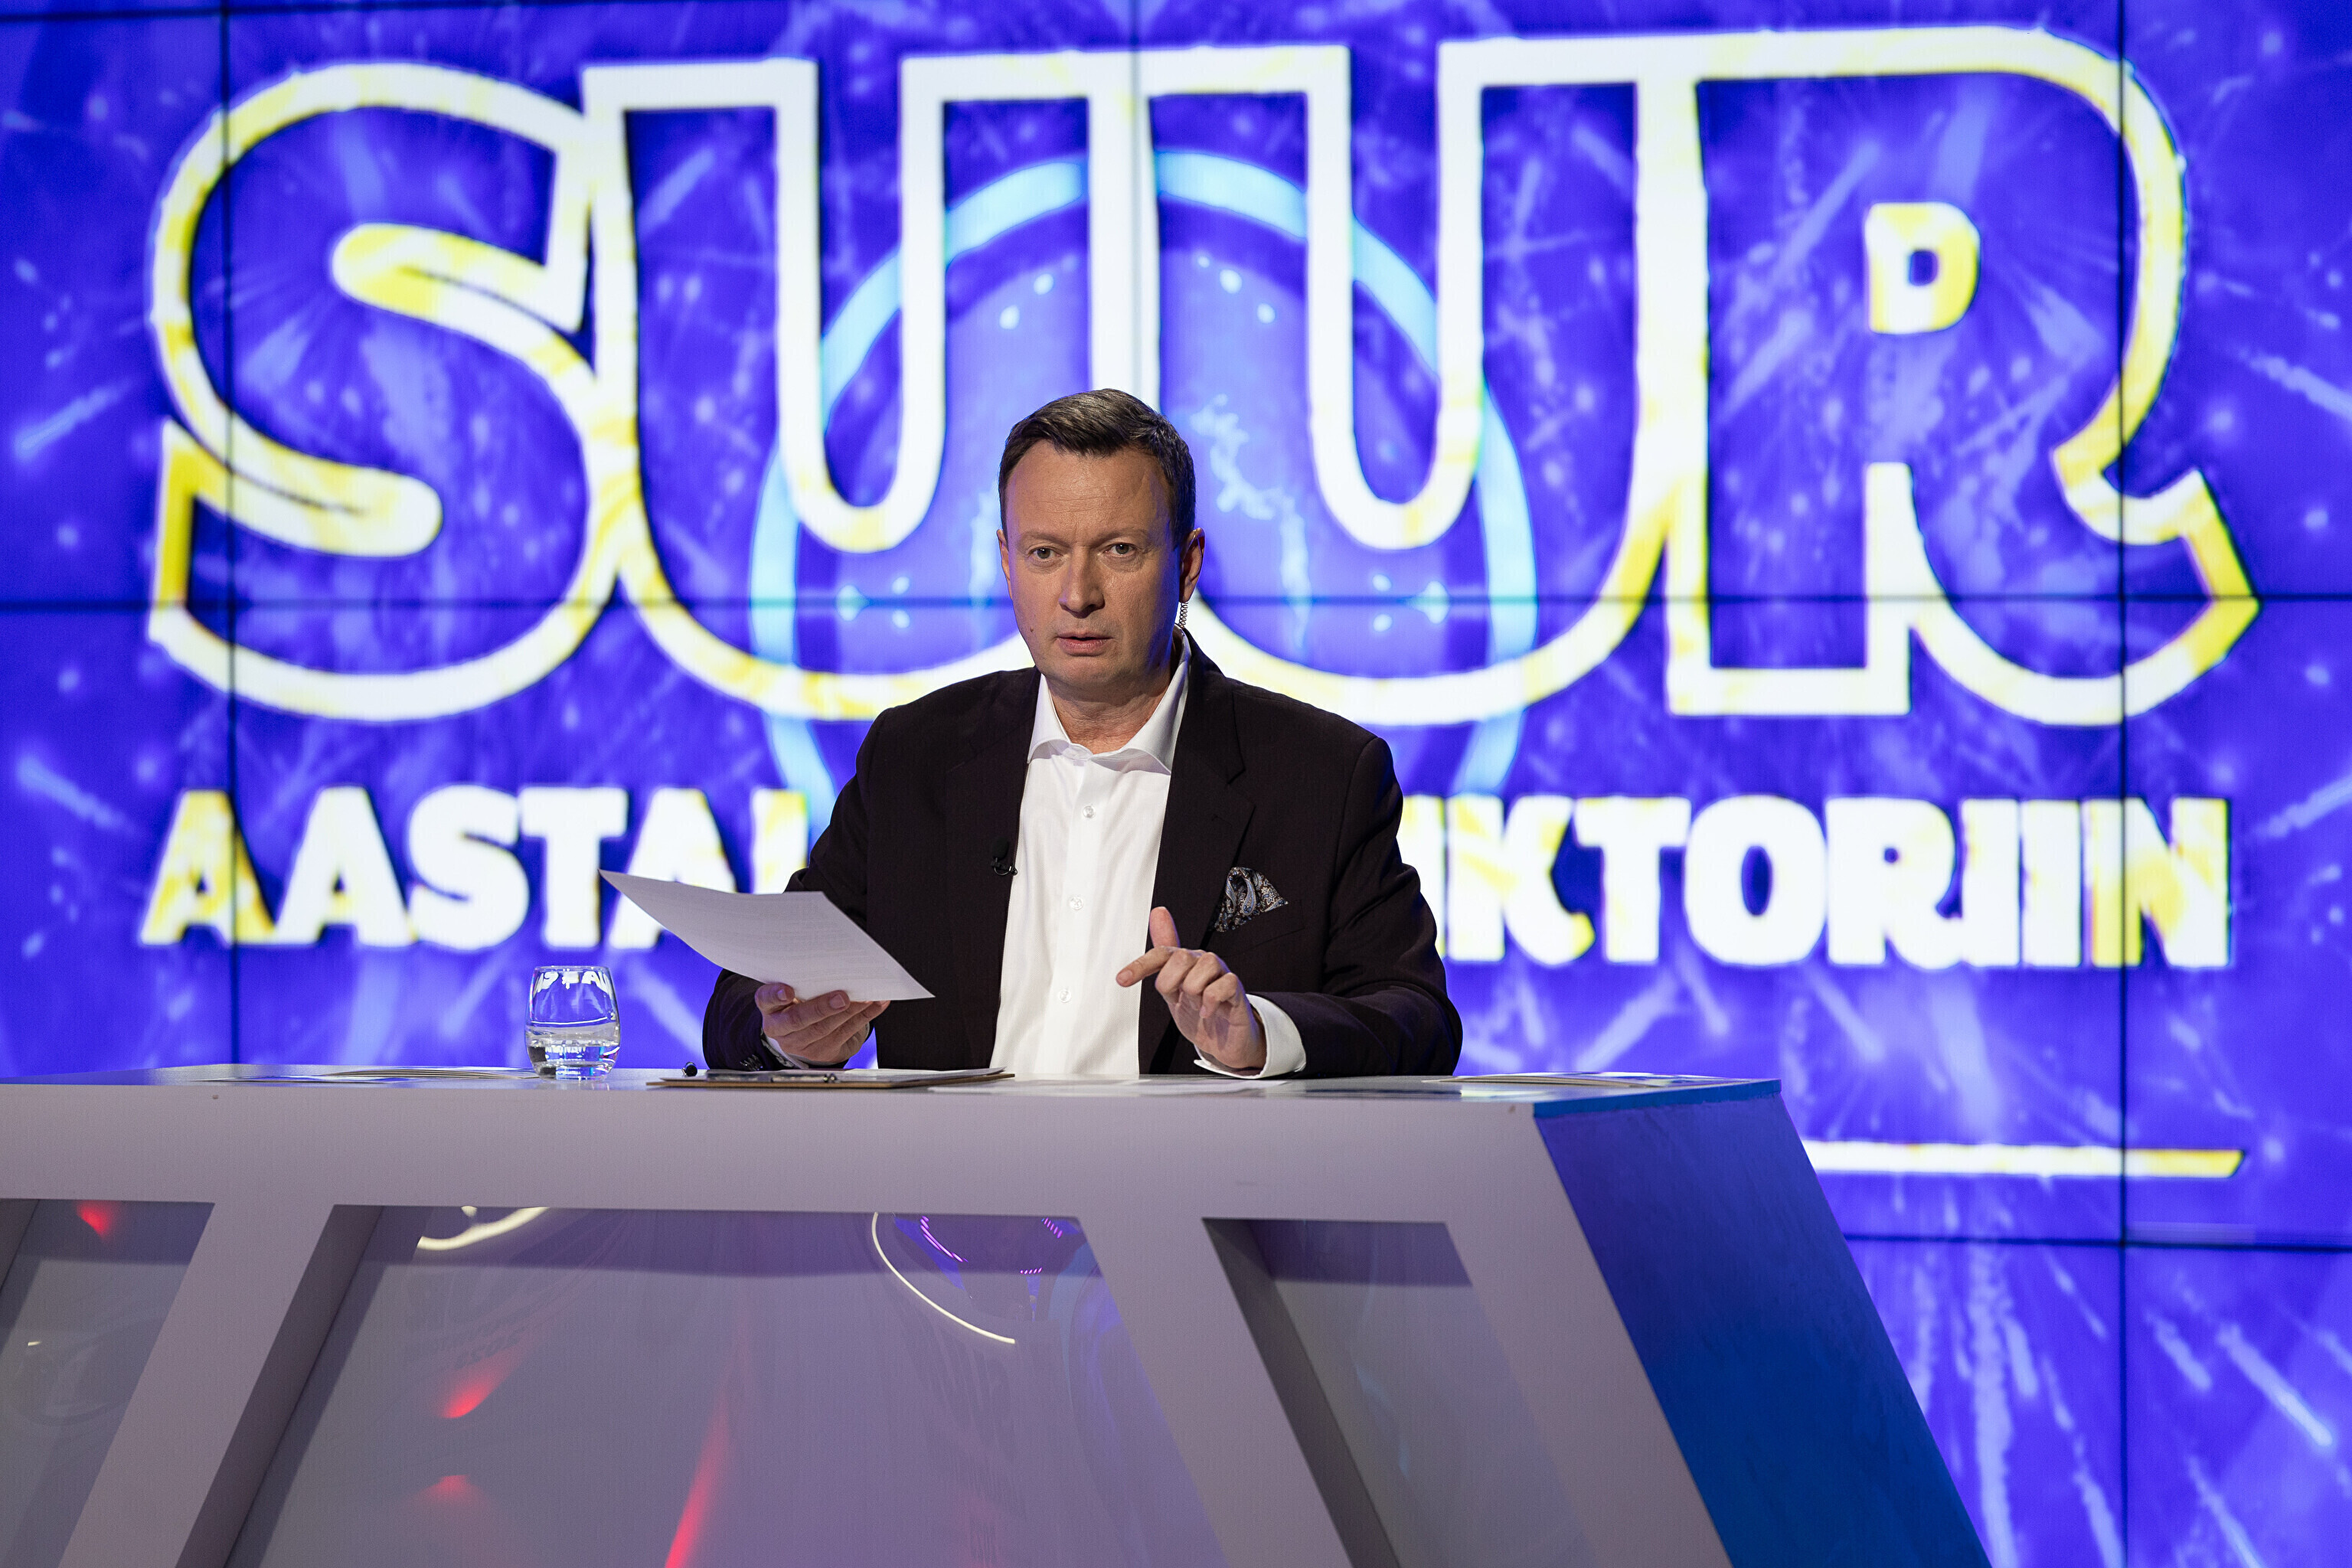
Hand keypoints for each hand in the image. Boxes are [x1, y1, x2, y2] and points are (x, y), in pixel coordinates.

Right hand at [753, 984, 886, 1066]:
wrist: (804, 1033)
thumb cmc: (800, 1002)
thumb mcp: (794, 992)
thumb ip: (803, 981)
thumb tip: (833, 964)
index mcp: (770, 1008)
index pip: (766, 1000)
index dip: (775, 996)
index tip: (787, 991)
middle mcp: (781, 1028)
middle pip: (799, 1019)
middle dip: (822, 1008)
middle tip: (842, 998)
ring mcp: (800, 1043)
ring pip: (825, 1029)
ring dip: (849, 1012)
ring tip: (866, 998)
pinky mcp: (822, 1050)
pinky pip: (846, 1033)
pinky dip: (864, 1017)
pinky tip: (876, 1004)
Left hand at [1116, 906, 1265, 1072]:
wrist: (1222, 1040)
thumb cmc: (1199, 1011)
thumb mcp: (1172, 988)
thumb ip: (1161, 959)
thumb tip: (1158, 912)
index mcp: (1186, 961)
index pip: (1161, 952)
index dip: (1140, 965)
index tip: (1123, 979)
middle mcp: (1203, 962)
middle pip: (1180, 957)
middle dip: (1171, 983)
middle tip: (1178, 998)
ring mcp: (1222, 974)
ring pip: (1203, 968)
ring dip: (1195, 994)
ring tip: (1198, 1004)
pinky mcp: (1236, 989)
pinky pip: (1223, 985)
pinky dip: (1210, 1004)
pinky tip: (1208, 1011)